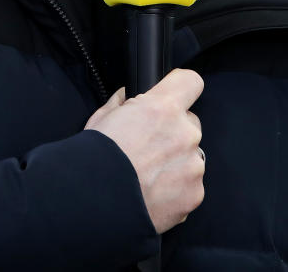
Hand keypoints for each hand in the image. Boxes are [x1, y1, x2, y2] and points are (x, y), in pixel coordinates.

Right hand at [85, 68, 204, 232]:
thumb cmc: (93, 162)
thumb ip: (122, 103)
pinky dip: (176, 190)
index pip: (190, 82)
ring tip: (146, 177)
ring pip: (191, 157)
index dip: (181, 89)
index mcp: (162, 109)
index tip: (175, 96)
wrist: (93, 206)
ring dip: (175, 163)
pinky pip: (190, 185)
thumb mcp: (101, 119)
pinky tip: (152, 194)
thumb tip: (128, 97)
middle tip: (149, 148)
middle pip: (190, 123)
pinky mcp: (194, 194)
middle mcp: (184, 134)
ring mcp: (192, 166)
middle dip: (174, 132)